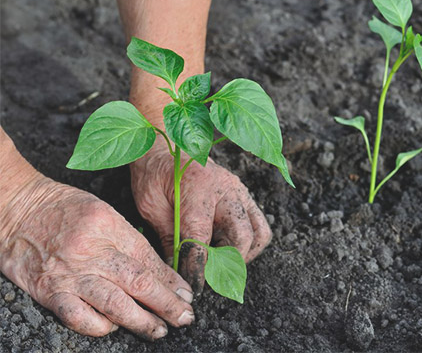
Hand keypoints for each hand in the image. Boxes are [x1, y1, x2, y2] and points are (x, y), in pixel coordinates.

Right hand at [0, 174, 194, 338]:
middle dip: (167, 305)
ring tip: (160, 329)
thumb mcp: (104, 213)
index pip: (149, 260)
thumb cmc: (64, 208)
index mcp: (109, 226)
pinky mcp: (49, 291)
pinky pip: (79, 318)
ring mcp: (69, 273)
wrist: (17, 208)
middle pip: (139, 283)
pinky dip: (100, 327)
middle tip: (184, 317)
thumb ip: (130, 241)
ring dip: (142, 321)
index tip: (186, 295)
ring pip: (115, 304)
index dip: (171, 282)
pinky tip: (113, 327)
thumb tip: (160, 272)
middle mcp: (91, 251)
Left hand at [130, 141, 271, 292]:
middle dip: (225, 264)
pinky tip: (226, 247)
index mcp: (197, 190)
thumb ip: (167, 238)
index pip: (201, 239)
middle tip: (208, 278)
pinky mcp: (244, 195)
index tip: (194, 288)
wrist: (166, 144)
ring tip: (220, 263)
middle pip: (241, 238)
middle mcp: (225, 190)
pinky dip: (249, 242)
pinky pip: (259, 224)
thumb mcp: (150, 206)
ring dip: (243, 255)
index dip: (198, 268)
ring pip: (258, 233)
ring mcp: (239, 191)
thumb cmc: (154, 173)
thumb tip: (176, 272)